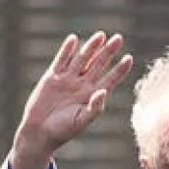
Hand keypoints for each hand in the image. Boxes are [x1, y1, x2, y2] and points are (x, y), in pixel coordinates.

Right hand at [7, 31, 133, 168]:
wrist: (39, 132)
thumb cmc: (63, 130)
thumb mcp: (82, 120)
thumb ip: (95, 107)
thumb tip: (104, 91)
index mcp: (92, 95)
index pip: (110, 79)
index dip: (119, 69)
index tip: (129, 58)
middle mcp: (81, 85)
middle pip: (98, 64)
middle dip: (108, 52)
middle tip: (119, 38)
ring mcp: (67, 79)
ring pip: (82, 59)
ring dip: (91, 47)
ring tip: (101, 35)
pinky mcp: (52, 77)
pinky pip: (61, 60)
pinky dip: (66, 50)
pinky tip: (74, 39)